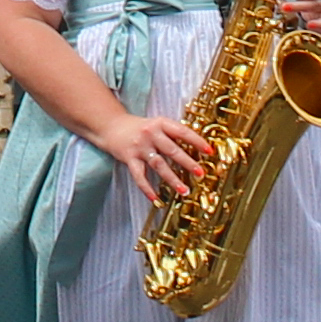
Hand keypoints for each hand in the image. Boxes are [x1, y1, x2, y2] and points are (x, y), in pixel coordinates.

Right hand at [98, 105, 214, 201]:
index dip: (196, 141)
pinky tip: (155, 198)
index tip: (209, 151)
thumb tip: (195, 148)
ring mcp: (140, 147)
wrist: (111, 126)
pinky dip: (147, 188)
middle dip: (187, 162)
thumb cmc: (139, 127)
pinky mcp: (129, 158)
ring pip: (159, 165)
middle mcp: (150, 134)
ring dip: (172, 179)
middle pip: (172, 150)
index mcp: (160, 123)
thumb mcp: (157, 124)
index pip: (182, 132)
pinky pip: (139, 176)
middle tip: (200, 173)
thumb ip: (172, 134)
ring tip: (184, 190)